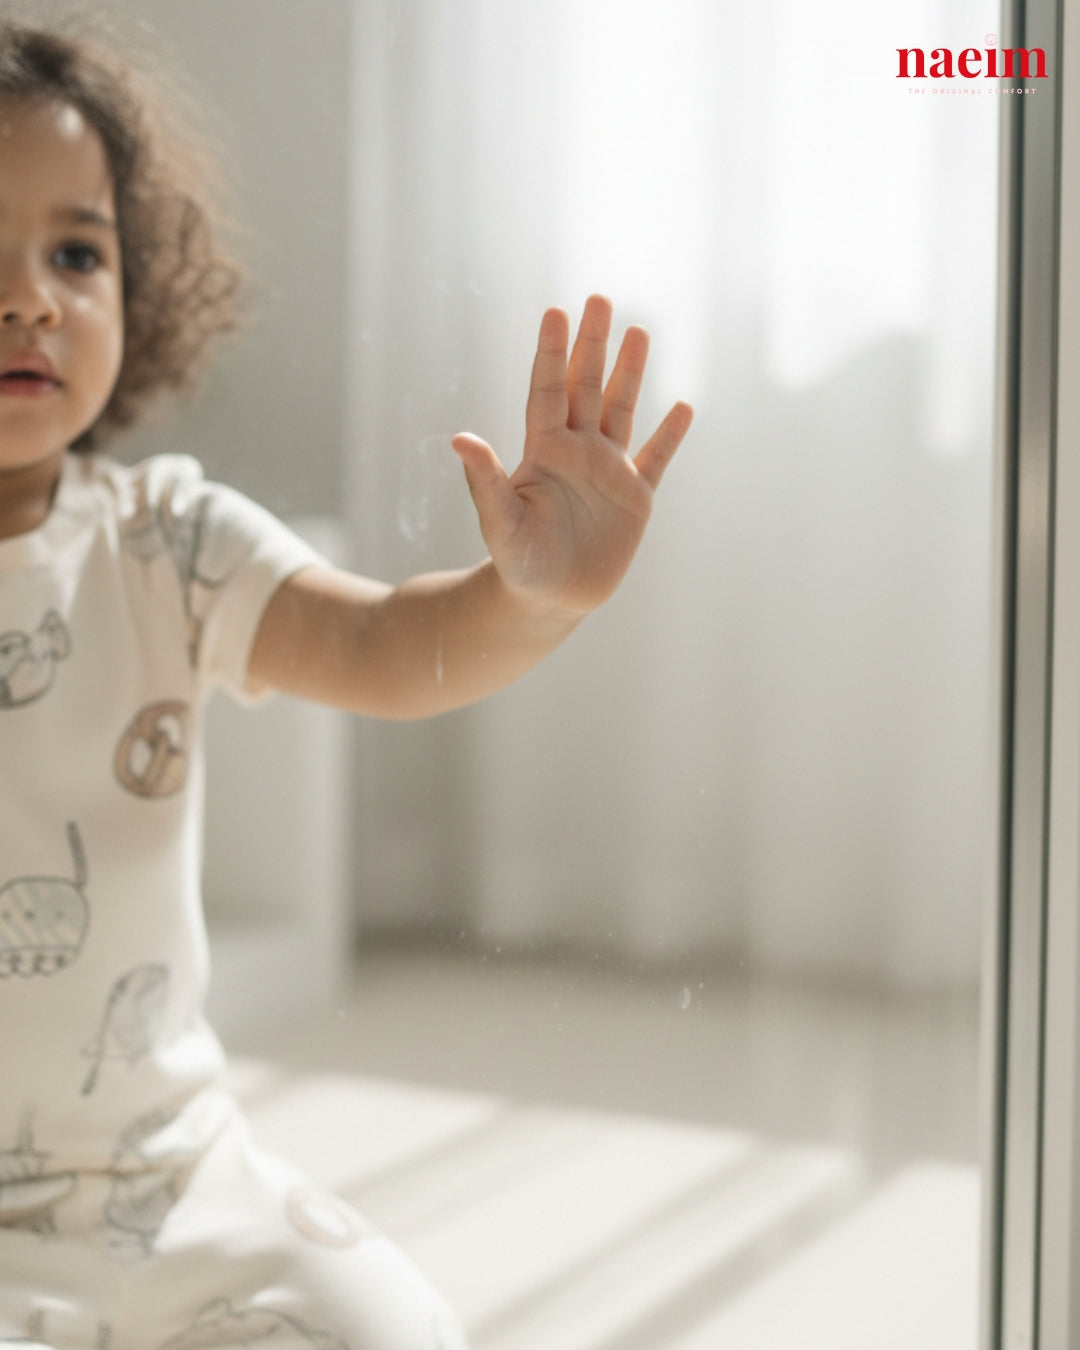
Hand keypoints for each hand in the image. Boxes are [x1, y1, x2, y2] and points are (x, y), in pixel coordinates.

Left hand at [451, 295, 692, 616]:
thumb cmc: (518, 563)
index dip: (552, 353)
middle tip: (599, 299)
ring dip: (630, 374)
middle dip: (593, 345)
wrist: (549, 600)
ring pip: (621, 411)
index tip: (555, 311)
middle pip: (586, 387)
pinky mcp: (635, 499)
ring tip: (639, 332)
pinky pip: (656, 460)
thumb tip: (460, 439)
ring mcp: (609, 472)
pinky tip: (683, 407)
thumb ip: (486, 481)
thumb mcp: (499, 523)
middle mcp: (577, 452)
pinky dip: (670, 436)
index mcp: (544, 451)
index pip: (548, 391)